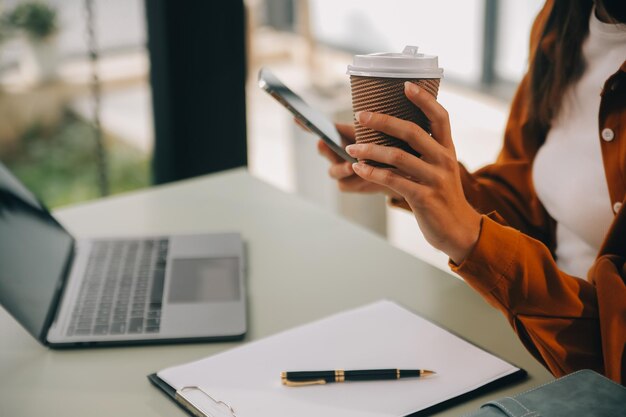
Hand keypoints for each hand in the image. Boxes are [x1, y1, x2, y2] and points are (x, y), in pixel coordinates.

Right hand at [297, 118, 399, 197]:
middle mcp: (335, 153)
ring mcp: (339, 170)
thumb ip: (355, 130)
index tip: (297, 118)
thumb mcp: (370, 135)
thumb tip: (344, 121)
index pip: (320, 130)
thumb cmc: (382, 146)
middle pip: (323, 149)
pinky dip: (355, 181)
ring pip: (333, 171)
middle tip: (325, 142)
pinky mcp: (347, 185)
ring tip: (351, 166)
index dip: (306, 125)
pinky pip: (344, 185)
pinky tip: (366, 179)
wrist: (397, 170)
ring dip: (342, 168)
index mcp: (339, 137)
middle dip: (326, 148)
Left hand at [345, 82, 480, 263]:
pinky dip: (372, 173)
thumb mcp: (440, 169)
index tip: (405, 85)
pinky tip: (358, 168)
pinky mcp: (424, 197)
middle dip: (383, 121)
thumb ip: (425, 150)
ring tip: (350, 148)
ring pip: (397, 156)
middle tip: (360, 116)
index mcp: (447, 148)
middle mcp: (443, 160)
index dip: (424, 99)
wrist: (458, 229)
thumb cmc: (442, 196)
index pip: (440, 116)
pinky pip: (392, 180)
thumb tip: (396, 131)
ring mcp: (434, 179)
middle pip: (412, 131)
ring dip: (370, 150)